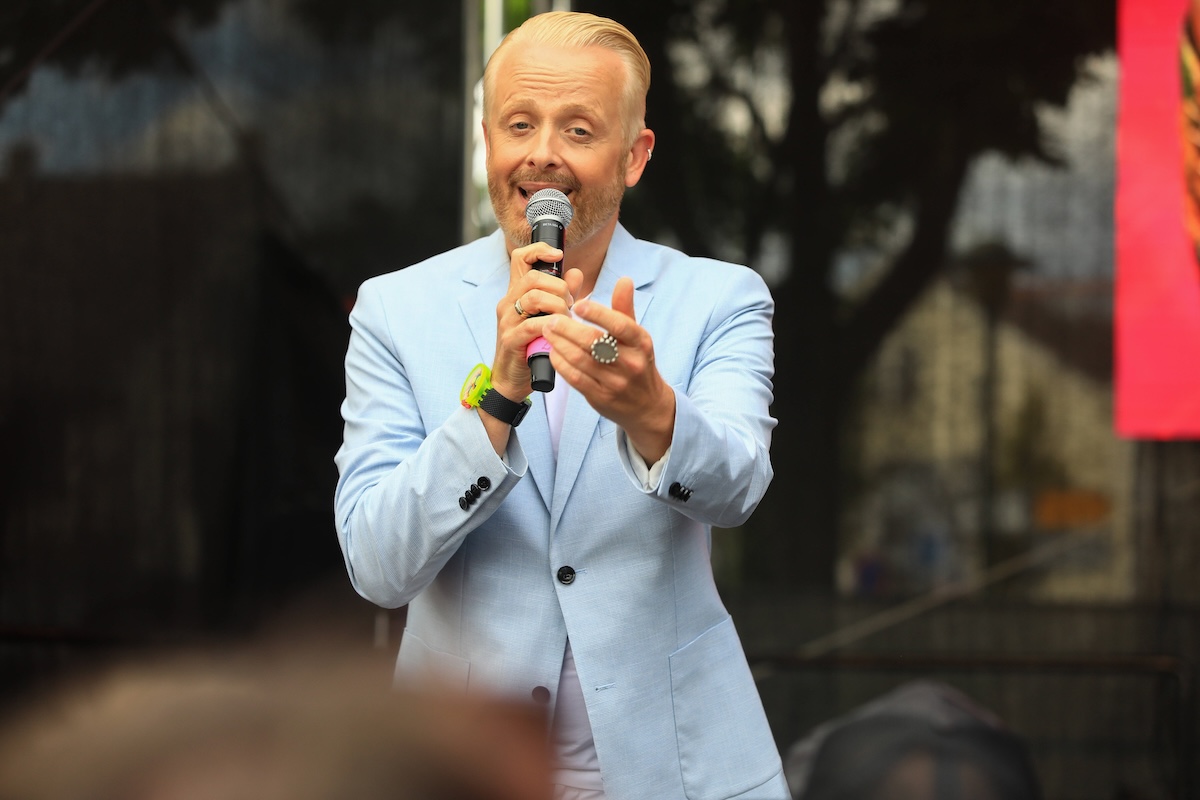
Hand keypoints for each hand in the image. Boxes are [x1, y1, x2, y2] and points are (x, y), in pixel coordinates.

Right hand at [491, 242, 583, 400]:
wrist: (511, 381)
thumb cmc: (531, 349)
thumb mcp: (549, 318)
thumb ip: (563, 295)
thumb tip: (576, 273)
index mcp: (517, 294)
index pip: (520, 258)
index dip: (539, 250)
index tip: (558, 255)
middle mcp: (509, 303)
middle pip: (533, 277)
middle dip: (560, 288)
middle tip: (571, 305)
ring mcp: (507, 321)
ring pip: (533, 297)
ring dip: (558, 306)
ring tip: (566, 320)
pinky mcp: (511, 339)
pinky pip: (532, 324)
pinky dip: (551, 326)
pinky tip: (558, 333)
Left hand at [543, 277, 675, 461]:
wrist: (647, 405)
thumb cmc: (637, 362)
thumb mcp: (637, 336)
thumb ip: (625, 309)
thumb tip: (624, 279)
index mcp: (641, 343)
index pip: (619, 324)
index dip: (598, 313)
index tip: (578, 303)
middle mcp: (630, 363)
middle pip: (594, 342)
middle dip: (568, 328)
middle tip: (551, 318)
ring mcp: (615, 382)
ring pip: (581, 360)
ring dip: (560, 344)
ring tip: (547, 331)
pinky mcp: (601, 398)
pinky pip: (575, 379)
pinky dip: (561, 364)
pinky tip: (553, 352)